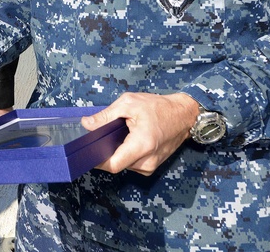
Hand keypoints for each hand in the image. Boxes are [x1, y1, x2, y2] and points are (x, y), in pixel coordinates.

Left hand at [83, 92, 199, 175]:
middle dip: (106, 152)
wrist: (183, 115)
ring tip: (119, 134)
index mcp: (142, 145)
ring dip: (117, 152)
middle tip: (102, 135)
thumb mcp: (129, 103)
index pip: (114, 165)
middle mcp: (147, 161)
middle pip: (117, 164)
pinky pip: (132, 164)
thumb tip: (86, 124)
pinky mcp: (152, 166)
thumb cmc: (159, 107)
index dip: (97, 160)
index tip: (87, 151)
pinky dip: (126, 154)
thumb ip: (106, 115)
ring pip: (124, 164)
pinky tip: (128, 140)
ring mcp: (151, 166)